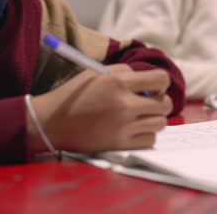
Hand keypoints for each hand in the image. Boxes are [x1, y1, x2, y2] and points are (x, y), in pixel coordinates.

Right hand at [30, 64, 172, 151]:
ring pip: (160, 123)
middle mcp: (124, 104)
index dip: (160, 83)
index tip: (152, 87)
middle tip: (148, 102)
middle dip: (160, 101)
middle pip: (165, 104)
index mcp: (118, 82)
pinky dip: (145, 135)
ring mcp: (123, 126)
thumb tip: (146, 81)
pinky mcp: (120, 144)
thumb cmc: (74, 95)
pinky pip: (149, 140)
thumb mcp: (96, 73)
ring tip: (139, 117)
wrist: (52, 123)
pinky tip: (132, 130)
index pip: (161, 79)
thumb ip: (124, 72)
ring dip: (153, 119)